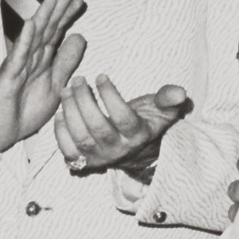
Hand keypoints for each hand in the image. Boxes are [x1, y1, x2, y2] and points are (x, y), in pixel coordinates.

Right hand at [0, 0, 90, 171]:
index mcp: (42, 61)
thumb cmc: (23, 110)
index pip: (56, 34)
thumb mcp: (54, 86)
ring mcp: (17, 66)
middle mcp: (30, 59)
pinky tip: (31, 25)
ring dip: (42, 18)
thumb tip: (80, 38)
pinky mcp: (7, 78)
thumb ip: (66, 63)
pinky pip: (18, 57)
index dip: (67, 17)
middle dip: (58, 10)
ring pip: (33, 38)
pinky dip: (25, 41)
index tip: (79, 0)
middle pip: (47, 30)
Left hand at [54, 73, 192, 179]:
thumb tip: (178, 92)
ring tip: (66, 90)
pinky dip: (60, 133)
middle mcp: (118, 151)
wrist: (134, 151)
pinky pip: (68, 152)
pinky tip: (59, 113)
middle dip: (84, 101)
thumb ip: (170, 99)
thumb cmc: (146, 121)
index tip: (101, 76)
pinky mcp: (84, 163)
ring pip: (81, 138)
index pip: (122, 118)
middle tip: (78, 79)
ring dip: (70, 112)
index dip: (110, 96)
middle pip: (97, 127)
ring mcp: (99, 159)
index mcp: (137, 136)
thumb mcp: (162, 110)